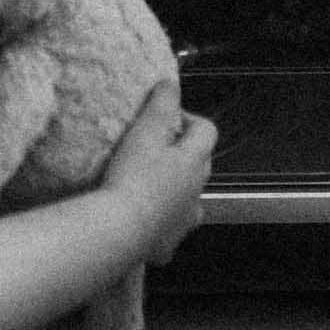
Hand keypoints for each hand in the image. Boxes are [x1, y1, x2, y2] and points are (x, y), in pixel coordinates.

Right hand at [99, 80, 217, 266]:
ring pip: (189, 198)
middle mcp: (197, 192)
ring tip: (146, 184)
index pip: (207, 130)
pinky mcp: (169, 245)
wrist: (121, 230)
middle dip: (181, 153)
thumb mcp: (146, 130)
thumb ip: (162, 103)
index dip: (189, 119)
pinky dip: (161, 221)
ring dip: (175, 188)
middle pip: (200, 164)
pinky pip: (170, 228)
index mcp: (194, 161)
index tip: (165, 120)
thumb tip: (171, 84)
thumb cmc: (134, 175)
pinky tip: (140, 218)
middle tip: (152, 147)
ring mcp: (185, 221)